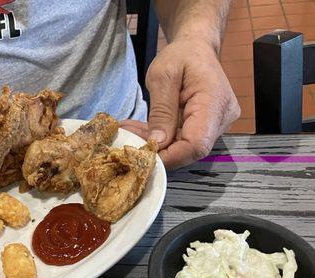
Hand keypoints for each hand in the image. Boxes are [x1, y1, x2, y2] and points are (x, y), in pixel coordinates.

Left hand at [121, 39, 239, 169]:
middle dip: (158, 149)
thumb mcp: (162, 76)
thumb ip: (161, 111)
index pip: (196, 144)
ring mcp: (217, 124)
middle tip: (129, 137)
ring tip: (131, 131)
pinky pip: (184, 140)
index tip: (142, 153)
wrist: (197, 48)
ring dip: (157, 143)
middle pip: (190, 149)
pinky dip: (163, 138)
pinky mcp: (208, 126)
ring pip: (185, 147)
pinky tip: (142, 130)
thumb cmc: (181, 56)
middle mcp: (222, 118)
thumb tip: (156, 143)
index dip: (170, 156)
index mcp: (214, 102)